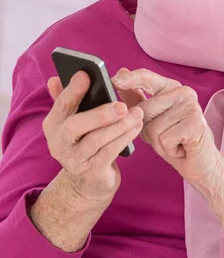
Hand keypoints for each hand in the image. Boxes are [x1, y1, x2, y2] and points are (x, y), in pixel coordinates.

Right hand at [44, 71, 143, 206]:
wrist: (88, 183)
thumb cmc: (84, 142)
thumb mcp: (74, 121)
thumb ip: (67, 99)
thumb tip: (55, 78)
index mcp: (53, 125)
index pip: (60, 105)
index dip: (71, 90)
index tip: (85, 74)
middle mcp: (58, 144)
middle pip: (74, 126)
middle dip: (99, 114)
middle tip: (122, 105)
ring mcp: (74, 160)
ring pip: (96, 139)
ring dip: (119, 125)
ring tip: (137, 113)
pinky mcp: (92, 173)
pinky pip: (109, 152)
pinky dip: (124, 138)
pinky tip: (137, 126)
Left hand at [112, 68, 223, 188]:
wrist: (200, 164)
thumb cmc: (175, 141)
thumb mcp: (151, 119)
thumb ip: (136, 98)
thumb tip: (120, 74)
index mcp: (171, 87)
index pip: (146, 77)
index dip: (129, 79)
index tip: (114, 80)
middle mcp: (183, 92)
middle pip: (144, 110)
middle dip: (147, 131)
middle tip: (166, 136)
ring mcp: (191, 106)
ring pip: (152, 128)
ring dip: (158, 143)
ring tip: (174, 142)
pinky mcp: (195, 123)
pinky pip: (164, 139)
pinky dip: (169, 149)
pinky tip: (181, 148)